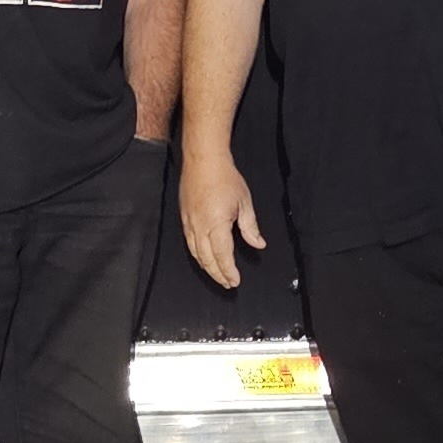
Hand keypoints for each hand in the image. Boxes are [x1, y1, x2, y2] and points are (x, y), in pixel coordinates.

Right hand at [181, 148, 264, 289]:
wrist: (203, 159)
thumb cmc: (225, 177)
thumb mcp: (244, 202)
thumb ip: (250, 227)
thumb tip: (258, 244)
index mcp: (216, 224)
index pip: (222, 255)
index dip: (228, 271)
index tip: (235, 281)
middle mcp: (199, 226)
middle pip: (207, 259)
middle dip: (218, 274)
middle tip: (228, 283)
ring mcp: (189, 222)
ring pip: (196, 253)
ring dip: (207, 267)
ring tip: (217, 275)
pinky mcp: (184, 217)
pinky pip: (189, 243)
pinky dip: (197, 255)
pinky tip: (204, 258)